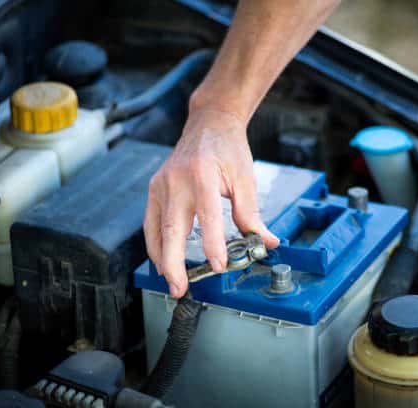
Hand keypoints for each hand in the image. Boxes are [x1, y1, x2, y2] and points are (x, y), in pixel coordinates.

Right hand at [143, 107, 278, 297]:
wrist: (208, 124)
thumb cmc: (228, 149)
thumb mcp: (245, 178)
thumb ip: (252, 213)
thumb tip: (267, 242)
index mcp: (202, 175)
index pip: (207, 216)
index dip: (212, 244)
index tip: (218, 266)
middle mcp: (176, 180)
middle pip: (171, 229)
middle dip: (174, 264)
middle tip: (181, 288)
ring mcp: (160, 185)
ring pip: (156, 230)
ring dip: (162, 259)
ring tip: (172, 282)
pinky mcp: (154, 189)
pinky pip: (151, 223)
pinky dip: (156, 244)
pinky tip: (163, 260)